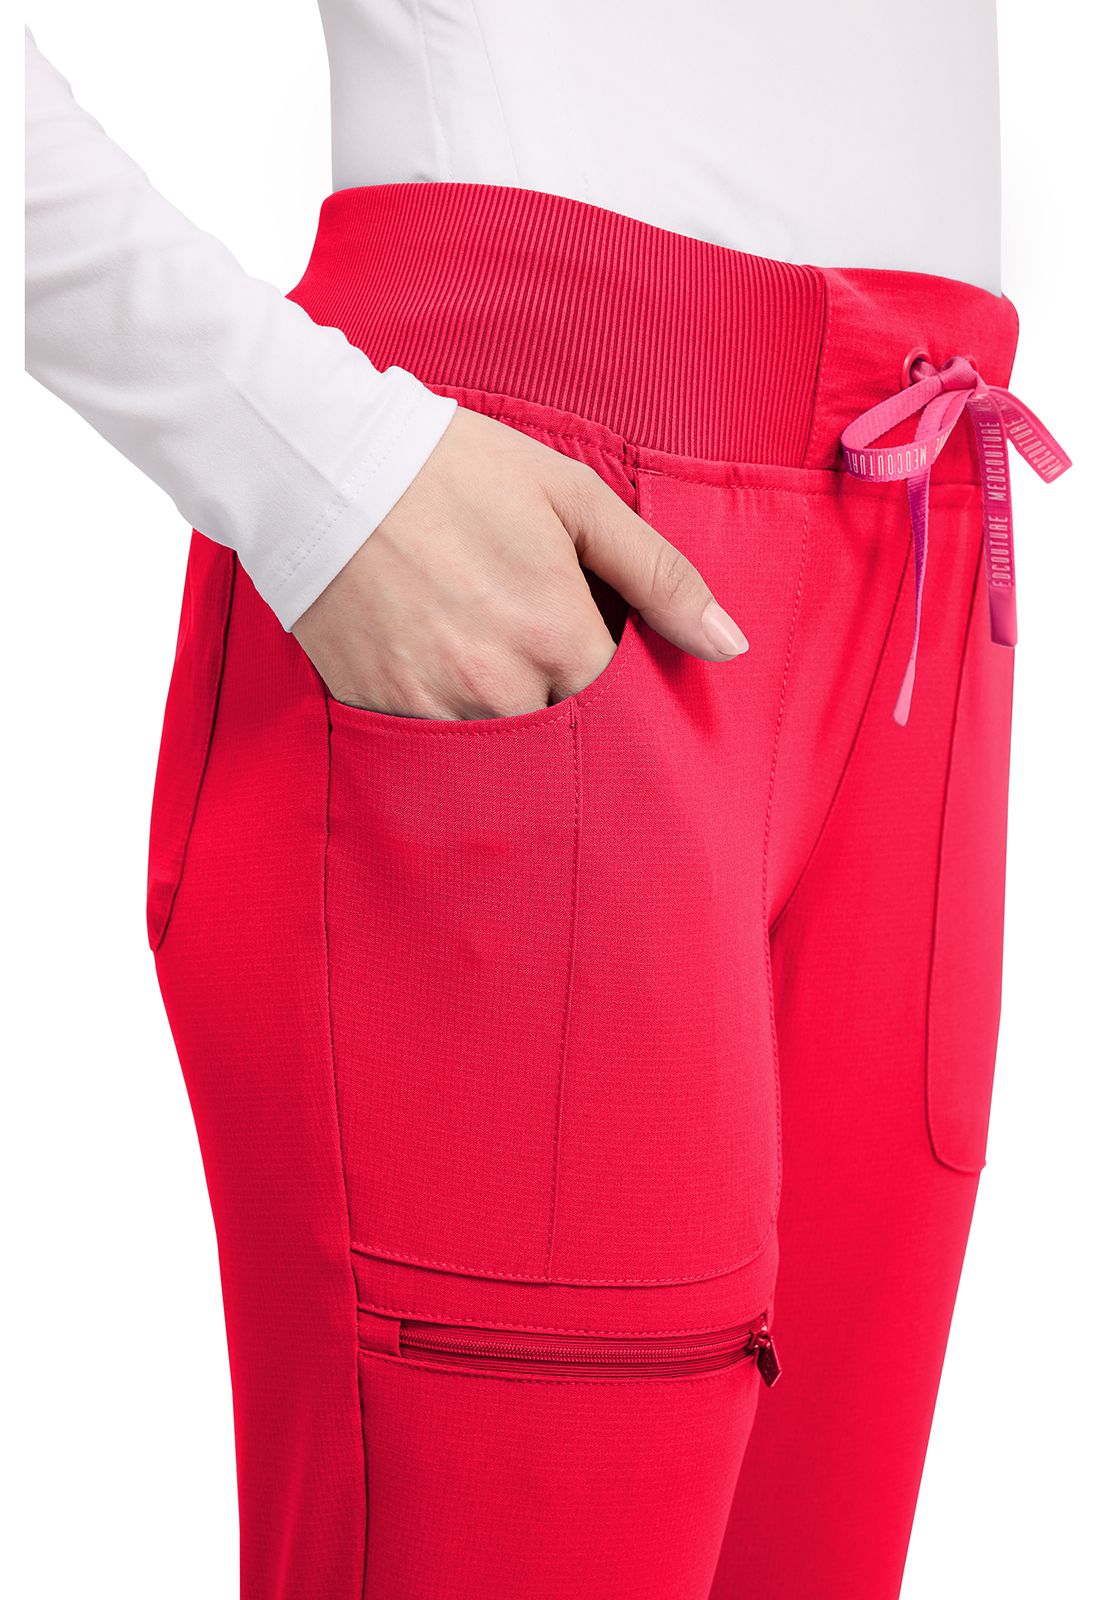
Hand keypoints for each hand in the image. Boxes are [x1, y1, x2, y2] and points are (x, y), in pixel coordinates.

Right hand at [290, 405, 747, 719]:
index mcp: (556, 631)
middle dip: (573, 722)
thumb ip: (658, 575)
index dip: (625, 696)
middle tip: (550, 674)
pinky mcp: (381, 712)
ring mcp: (435, 705)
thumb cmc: (456, 472)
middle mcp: (499, 682)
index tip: (607, 668)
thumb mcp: (573, 499)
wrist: (324, 465)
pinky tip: (448, 682)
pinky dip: (453, 736)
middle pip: (567, 744)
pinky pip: (435, 757)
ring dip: (514, 731)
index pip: (624, 711)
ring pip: (503, 759)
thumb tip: (728, 644)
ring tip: (498, 674)